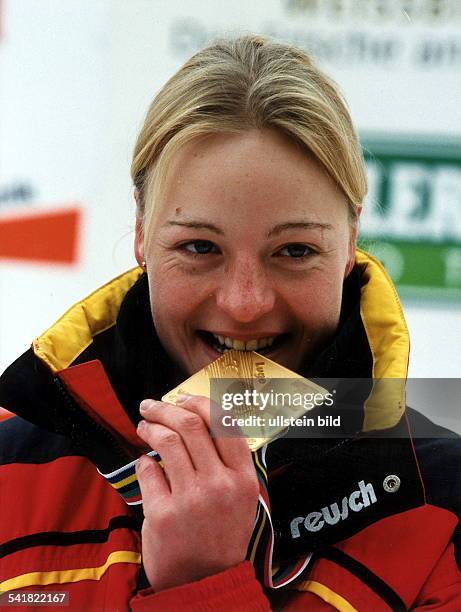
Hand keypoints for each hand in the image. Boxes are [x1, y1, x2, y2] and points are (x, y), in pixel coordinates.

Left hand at [135, 394, 258, 591]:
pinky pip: (148, 470)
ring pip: (166, 441)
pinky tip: (145, 463)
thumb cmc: (221, 534)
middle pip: (190, 425)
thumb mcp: (242, 498)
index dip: (199, 403)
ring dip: (150, 427)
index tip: (183, 398)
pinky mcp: (163, 514)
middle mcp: (220, 484)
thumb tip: (201, 419)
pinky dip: (143, 461)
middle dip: (165, 408)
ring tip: (143, 426)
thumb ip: (228, 462)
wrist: (204, 582)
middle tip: (151, 405)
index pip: (224, 423)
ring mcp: (191, 499)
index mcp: (243, 478)